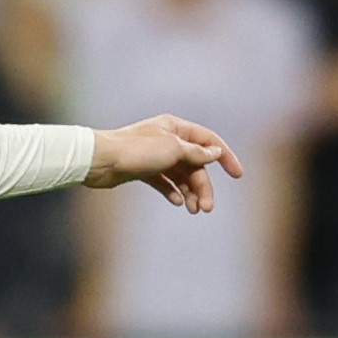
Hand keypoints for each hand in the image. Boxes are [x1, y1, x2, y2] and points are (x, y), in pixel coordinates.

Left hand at [88, 115, 239, 212]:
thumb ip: (196, 153)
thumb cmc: (135, 151)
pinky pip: (164, 182)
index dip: (225, 156)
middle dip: (203, 186)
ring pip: (180, 175)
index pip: (208, 140)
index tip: (237, 175)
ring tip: (193, 210)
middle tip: (206, 208)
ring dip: (190, 192)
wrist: (100, 161)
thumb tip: (215, 152)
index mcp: (176, 127)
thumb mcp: (172, 149)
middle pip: (195, 164)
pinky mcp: (143, 170)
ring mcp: (155, 156)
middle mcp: (167, 139)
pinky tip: (176, 202)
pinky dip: (172, 192)